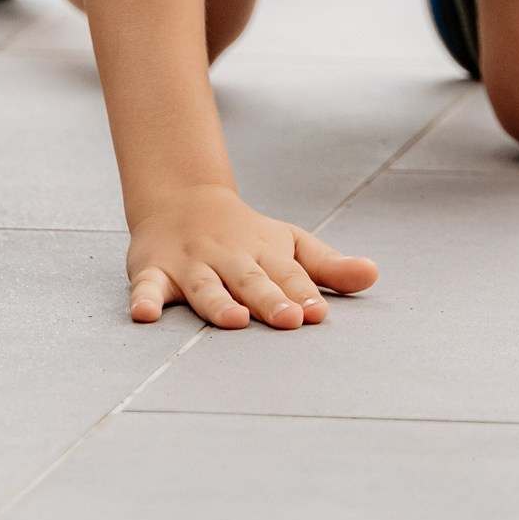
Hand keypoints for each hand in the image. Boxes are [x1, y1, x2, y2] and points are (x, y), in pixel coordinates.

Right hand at [127, 187, 377, 329]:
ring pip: (205, 286)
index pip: (288, 274)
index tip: (317, 313)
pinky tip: (145, 316)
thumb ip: (328, 266)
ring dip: (218, 303)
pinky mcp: (154, 270)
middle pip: (251, 280)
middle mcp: (229, 257)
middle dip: (270, 300)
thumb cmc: (246, 236)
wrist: (182, 199)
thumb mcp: (289, 244)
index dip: (303, 292)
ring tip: (234, 320)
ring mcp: (191, 264)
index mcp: (265, 252)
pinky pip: (147, 286)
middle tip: (289, 320)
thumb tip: (373, 274)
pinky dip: (144, 299)